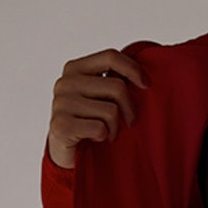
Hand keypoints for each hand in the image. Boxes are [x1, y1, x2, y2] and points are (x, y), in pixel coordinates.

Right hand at [47, 49, 150, 168]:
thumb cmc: (88, 120)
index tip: (146, 84)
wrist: (65, 150)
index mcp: (75, 68)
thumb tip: (143, 78)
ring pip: (111, 111)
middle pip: (117, 87)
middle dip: (129, 109)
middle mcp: (66, 82)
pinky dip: (105, 136)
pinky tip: (96, 138)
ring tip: (107, 131)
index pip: (110, 57)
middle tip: (128, 122)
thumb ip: (112, 82)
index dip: (133, 69)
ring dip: (115, 127)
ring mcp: (61, 103)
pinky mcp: (61, 125)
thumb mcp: (99, 96)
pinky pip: (100, 128)